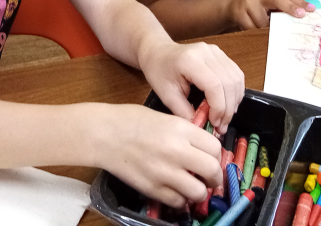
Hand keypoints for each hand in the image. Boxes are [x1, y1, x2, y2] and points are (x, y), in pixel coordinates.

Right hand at [94, 103, 223, 207]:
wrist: (104, 134)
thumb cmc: (131, 120)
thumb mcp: (165, 117)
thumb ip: (186, 133)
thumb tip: (203, 149)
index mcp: (181, 129)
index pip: (215, 147)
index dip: (216, 155)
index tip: (212, 158)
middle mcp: (177, 151)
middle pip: (212, 170)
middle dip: (214, 176)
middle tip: (209, 177)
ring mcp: (165, 172)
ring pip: (198, 192)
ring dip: (199, 191)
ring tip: (192, 186)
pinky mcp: (153, 189)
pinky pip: (178, 202)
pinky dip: (180, 199)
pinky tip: (174, 190)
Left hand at [138, 40, 244, 134]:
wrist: (158, 52)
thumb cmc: (159, 71)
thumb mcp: (167, 96)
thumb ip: (185, 113)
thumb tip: (202, 129)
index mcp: (190, 61)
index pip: (215, 86)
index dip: (219, 108)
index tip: (214, 123)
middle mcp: (206, 52)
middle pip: (229, 83)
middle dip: (228, 109)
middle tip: (221, 126)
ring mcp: (216, 51)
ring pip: (236, 78)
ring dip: (234, 101)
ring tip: (224, 117)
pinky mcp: (220, 54)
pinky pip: (236, 74)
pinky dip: (235, 92)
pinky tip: (228, 104)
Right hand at [225, 0, 314, 30]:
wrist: (229, 6)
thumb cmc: (255, 7)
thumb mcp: (268, 4)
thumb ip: (284, 8)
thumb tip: (306, 16)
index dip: (298, 3)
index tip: (310, 11)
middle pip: (278, 2)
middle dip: (289, 9)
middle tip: (300, 17)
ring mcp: (248, 4)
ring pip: (264, 24)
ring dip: (268, 30)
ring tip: (265, 30)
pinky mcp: (239, 14)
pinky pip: (253, 30)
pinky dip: (256, 34)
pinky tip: (253, 32)